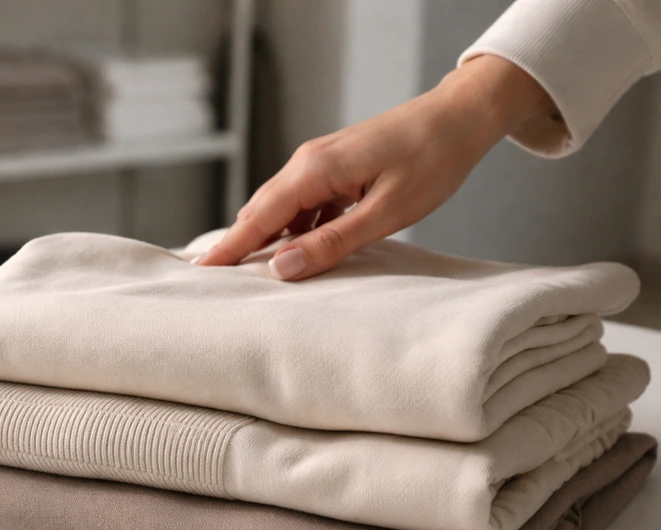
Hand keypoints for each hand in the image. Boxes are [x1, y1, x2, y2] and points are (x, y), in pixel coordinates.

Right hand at [194, 55, 553, 279]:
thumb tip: (283, 267)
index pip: (258, 218)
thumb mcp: (386, 212)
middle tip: (216, 281)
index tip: (200, 273)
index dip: (229, 249)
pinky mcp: (336, 167)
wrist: (460, 116)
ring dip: (269, 239)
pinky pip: (303, 203)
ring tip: (253, 275)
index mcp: (314, 171)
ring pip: (281, 208)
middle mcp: (308, 162)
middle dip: (239, 246)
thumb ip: (332, 242)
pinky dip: (295, 228)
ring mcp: (320, 162)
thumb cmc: (432, 160)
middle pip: (261, 211)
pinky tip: (302, 249)